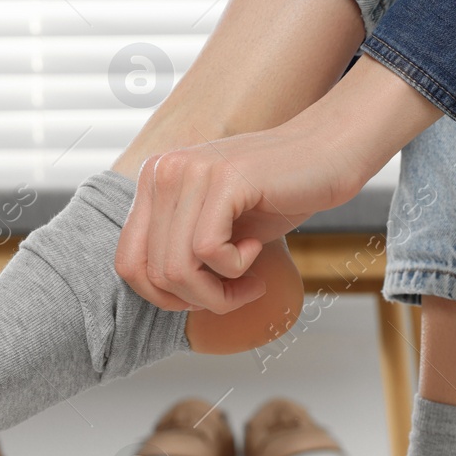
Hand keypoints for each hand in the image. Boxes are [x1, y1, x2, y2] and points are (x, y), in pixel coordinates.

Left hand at [116, 56, 442, 312]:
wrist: (327, 156)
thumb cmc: (276, 195)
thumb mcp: (215, 226)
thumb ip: (180, 250)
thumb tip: (161, 297)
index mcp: (152, 183)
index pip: (128, 264)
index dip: (165, 297)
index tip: (208, 294)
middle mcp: (161, 172)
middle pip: (152, 273)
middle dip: (198, 299)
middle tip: (238, 291)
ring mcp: (189, 172)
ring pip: (177, 268)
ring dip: (219, 290)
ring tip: (250, 277)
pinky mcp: (222, 179)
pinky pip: (209, 252)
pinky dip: (237, 267)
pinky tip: (257, 247)